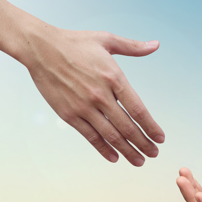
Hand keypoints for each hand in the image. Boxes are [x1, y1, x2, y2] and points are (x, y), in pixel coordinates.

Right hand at [23, 28, 164, 165]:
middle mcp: (100, 95)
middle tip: (154, 154)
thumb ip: (133, 47)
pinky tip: (114, 157)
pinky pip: (90, 136)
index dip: (151, 127)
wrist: (41, 48)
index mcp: (114, 77)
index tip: (160, 138)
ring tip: (139, 161)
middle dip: (143, 143)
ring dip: (127, 151)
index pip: (138, 109)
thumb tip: (156, 44)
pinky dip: (103, 149)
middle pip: (127, 127)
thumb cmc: (75, 43)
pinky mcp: (69, 115)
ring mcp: (84, 107)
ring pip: (111, 136)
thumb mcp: (106, 39)